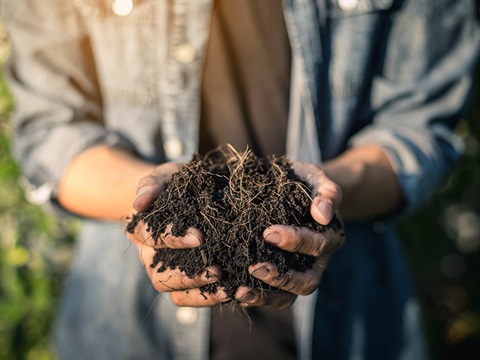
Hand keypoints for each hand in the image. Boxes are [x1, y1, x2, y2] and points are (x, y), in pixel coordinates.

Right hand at [127, 162, 228, 306]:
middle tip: (216, 268)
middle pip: (159, 274)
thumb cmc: (176, 184)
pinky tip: (232, 290)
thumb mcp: (166, 176)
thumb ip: (153, 184)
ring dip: (199, 290)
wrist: (189, 194)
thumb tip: (139, 204)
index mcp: (141, 230)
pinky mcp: (184, 284)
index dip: (172, 239)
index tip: (200, 236)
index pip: (150, 237)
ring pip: (173, 292)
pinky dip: (209, 298)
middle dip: (187, 273)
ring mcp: (166, 272)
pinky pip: (189, 299)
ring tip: (225, 285)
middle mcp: (150, 256)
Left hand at [235, 162, 344, 308]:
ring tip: (240, 290)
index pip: (318, 245)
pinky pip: (272, 298)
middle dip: (282, 277)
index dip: (296, 242)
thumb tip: (323, 215)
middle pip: (308, 281)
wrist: (291, 187)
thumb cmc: (302, 182)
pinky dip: (255, 298)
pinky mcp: (280, 280)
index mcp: (329, 237)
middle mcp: (316, 261)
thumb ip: (325, 192)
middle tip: (254, 267)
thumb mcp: (315, 178)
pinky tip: (235, 292)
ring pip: (290, 297)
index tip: (268, 233)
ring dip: (266, 295)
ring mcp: (299, 273)